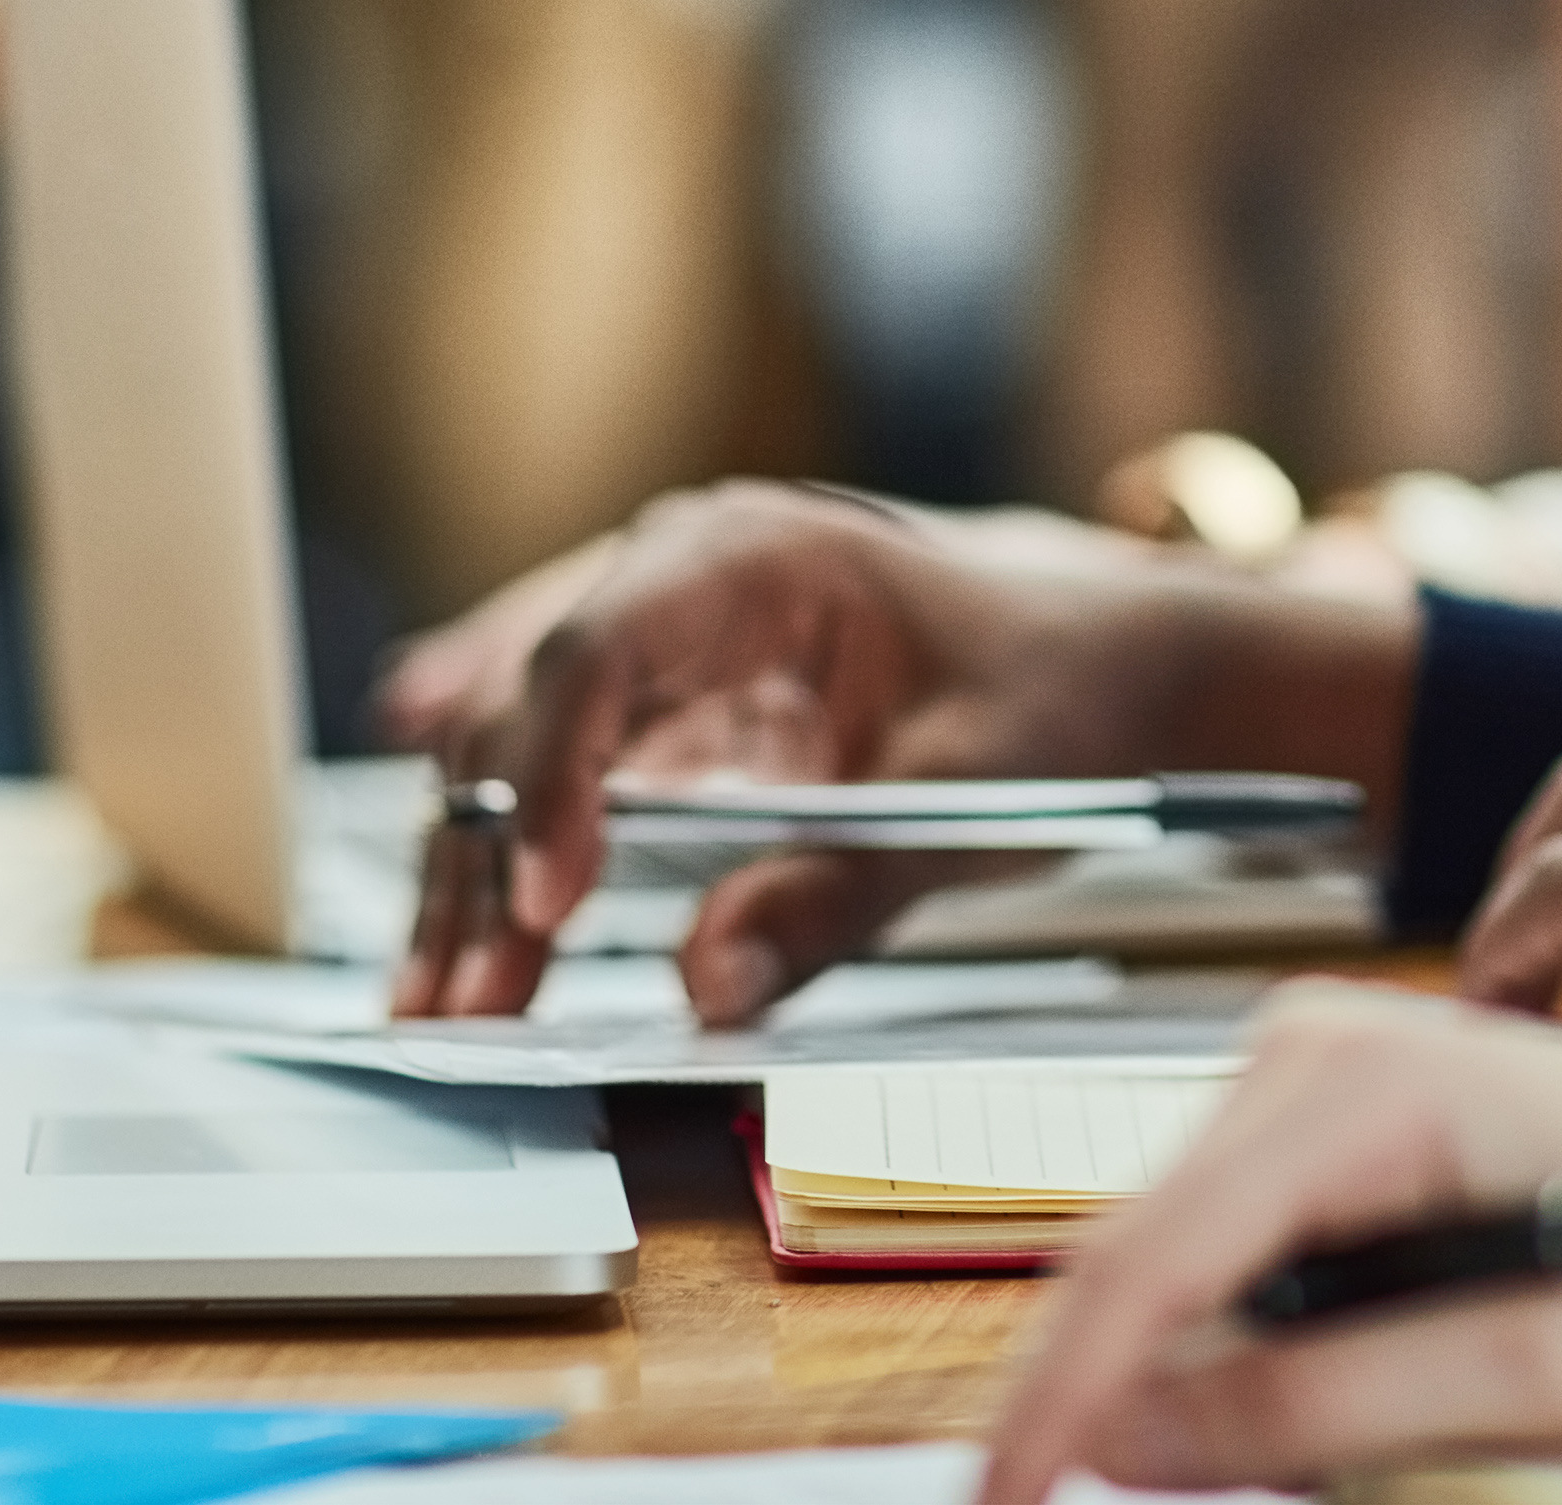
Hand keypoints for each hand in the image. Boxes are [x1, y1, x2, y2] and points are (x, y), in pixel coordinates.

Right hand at [385, 480, 1413, 1025]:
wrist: (1123, 659)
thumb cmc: (1062, 696)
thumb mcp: (972, 800)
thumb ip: (837, 892)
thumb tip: (703, 989)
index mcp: (759, 556)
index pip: (602, 651)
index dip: (549, 777)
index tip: (545, 904)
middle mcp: (686, 570)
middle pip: (532, 705)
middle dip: (486, 857)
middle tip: (458, 1005)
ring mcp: (668, 631)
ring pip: (524, 740)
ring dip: (478, 869)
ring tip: (439, 1001)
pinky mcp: (671, 699)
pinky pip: (557, 763)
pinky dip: (513, 851)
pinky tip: (450, 912)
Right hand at [973, 987, 1561, 1504]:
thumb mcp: (1549, 1371)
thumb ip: (1328, 1404)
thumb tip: (1137, 1440)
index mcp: (1374, 1077)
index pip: (1143, 1261)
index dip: (1055, 1410)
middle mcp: (1343, 1046)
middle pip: (1142, 1253)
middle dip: (1108, 1402)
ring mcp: (1359, 1079)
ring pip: (1186, 1259)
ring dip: (1182, 1380)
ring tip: (1206, 1477)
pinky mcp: (1388, 1131)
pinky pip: (1254, 1251)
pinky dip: (1250, 1347)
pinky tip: (1296, 1411)